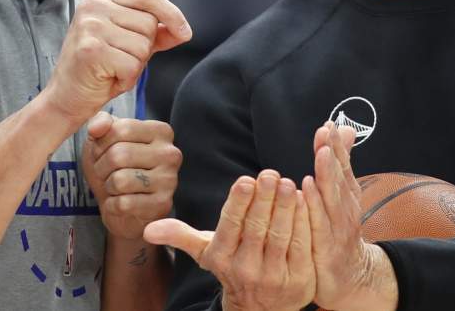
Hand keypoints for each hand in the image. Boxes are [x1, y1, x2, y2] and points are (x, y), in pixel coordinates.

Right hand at [44, 0, 189, 123]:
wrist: (66, 99)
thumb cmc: (98, 71)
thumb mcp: (129, 45)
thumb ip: (155, 33)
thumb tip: (184, 30)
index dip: (171, 14)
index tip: (186, 33)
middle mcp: (93, 5)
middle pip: (149, 23)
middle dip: (144, 49)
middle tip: (119, 61)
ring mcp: (90, 26)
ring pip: (143, 46)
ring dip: (135, 66)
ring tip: (112, 70)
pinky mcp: (91, 49)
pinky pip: (133, 65)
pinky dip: (127, 79)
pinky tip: (108, 79)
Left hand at [82, 112, 181, 240]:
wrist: (124, 210)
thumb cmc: (115, 169)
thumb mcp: (104, 140)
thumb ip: (100, 123)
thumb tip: (96, 127)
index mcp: (161, 131)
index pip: (121, 128)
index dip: (101, 143)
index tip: (102, 152)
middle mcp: (170, 153)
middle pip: (119, 154)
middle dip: (101, 167)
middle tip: (105, 174)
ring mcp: (170, 180)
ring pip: (120, 180)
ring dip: (108, 187)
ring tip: (115, 187)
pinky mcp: (162, 205)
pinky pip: (123, 204)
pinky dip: (112, 205)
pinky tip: (120, 203)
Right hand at [144, 171, 315, 310]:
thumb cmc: (233, 267)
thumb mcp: (206, 253)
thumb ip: (181, 236)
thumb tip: (148, 230)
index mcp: (222, 257)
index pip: (230, 226)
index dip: (238, 204)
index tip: (246, 180)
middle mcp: (246, 269)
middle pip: (257, 228)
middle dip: (264, 199)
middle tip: (271, 174)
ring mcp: (275, 276)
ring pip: (281, 236)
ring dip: (286, 208)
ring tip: (289, 184)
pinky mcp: (300, 279)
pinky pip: (302, 245)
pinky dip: (304, 222)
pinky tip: (305, 200)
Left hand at [304, 123, 395, 310]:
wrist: (349, 277)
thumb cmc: (339, 231)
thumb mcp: (342, 196)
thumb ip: (341, 163)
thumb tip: (346, 129)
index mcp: (347, 195)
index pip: (343, 166)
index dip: (337, 145)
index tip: (330, 123)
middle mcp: (345, 208)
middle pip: (339, 177)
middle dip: (333, 154)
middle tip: (326, 132)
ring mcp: (338, 228)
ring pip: (332, 197)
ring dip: (327, 174)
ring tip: (321, 153)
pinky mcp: (327, 247)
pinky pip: (319, 223)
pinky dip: (315, 205)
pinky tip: (306, 188)